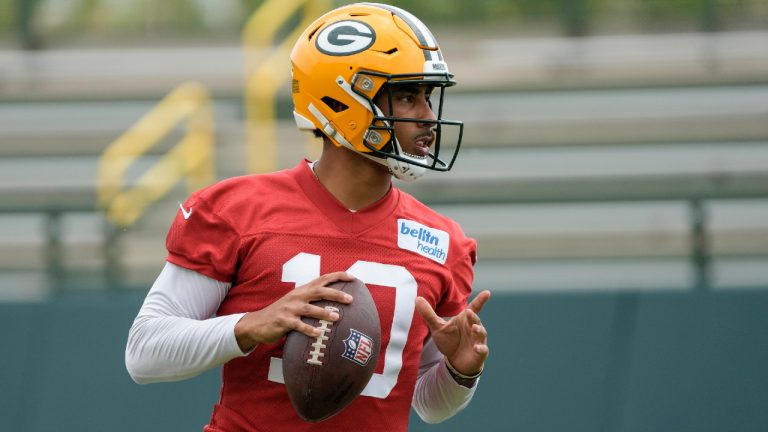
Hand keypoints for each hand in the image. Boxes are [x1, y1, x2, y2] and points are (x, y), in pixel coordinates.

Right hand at [234, 272, 354, 351]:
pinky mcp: (283, 321)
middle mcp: (297, 296)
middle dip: (336, 294)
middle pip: (319, 291)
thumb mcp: (297, 302)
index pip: (323, 279)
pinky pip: (298, 325)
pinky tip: (318, 333)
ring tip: (337, 318)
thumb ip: (312, 300)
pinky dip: (308, 329)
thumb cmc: (283, 314)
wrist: (257, 323)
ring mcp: (289, 308)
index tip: (353, 277)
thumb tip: (336, 304)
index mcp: (302, 290)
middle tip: (351, 299)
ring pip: (309, 308)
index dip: (338, 276)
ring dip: (324, 312)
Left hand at [415, 290, 490, 375]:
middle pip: (475, 319)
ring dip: (478, 330)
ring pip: (481, 333)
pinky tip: (476, 348)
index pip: (474, 308)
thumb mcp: (437, 327)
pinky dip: (480, 348)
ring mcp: (478, 340)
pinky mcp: (479, 352)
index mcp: (465, 320)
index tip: (487, 293)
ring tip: (474, 328)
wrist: (455, 362)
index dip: (480, 300)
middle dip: (473, 316)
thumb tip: (417, 298)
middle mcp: (473, 328)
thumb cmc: (449, 341)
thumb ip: (428, 313)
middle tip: (468, 312)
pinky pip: (482, 349)